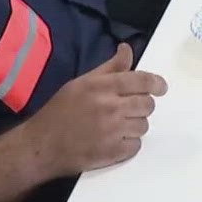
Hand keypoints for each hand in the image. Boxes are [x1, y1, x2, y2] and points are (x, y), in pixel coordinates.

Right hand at [19, 44, 165, 176]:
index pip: (142, 81)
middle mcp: (110, 107)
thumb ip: (109, 68)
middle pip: (147, 105)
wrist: (41, 146)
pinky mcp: (113, 153)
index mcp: (101, 87)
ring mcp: (112, 131)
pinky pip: (136, 145)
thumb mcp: (81, 83)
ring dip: (134, 125)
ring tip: (116, 126)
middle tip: (128, 109)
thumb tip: (127, 49)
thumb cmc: (59, 111)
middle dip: (141, 106)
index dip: (157, 84)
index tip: (161, 88)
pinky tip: (114, 140)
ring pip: (143, 125)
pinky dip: (129, 144)